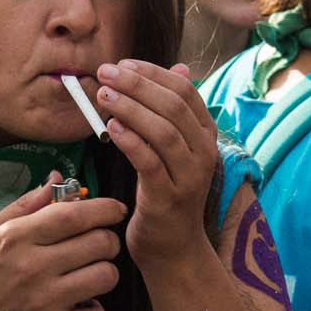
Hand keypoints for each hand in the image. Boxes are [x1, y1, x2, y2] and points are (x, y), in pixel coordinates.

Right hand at [0, 178, 129, 310]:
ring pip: (106, 276)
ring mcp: (46, 301)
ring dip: (104, 273)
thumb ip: (25, 205)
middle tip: (98, 246)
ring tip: (87, 276)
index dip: (104, 208)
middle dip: (108, 240)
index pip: (74, 214)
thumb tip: (58, 179)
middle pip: (100, 242)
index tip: (115, 210)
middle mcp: (33, 267)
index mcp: (16, 238)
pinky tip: (77, 306)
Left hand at [92, 59, 217, 272]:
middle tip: (107, 71)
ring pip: (163, 131)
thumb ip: (174, 111)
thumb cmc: (168, 192)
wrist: (173, 247)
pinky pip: (149, 162)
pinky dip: (130, 140)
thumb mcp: (176, 148)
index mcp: (206, 135)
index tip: (124, 63)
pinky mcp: (168, 198)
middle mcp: (204, 153)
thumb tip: (179, 66)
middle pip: (173, 106)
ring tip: (104, 94)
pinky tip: (111, 128)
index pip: (185, 91)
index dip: (153, 73)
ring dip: (130, 108)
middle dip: (137, 84)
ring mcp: (189, 176)